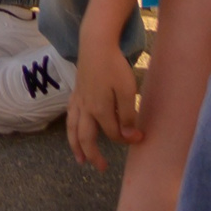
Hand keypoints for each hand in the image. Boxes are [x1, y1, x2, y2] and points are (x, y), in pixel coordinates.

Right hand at [66, 41, 143, 168]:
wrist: (96, 43)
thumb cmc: (114, 66)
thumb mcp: (127, 91)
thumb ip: (128, 116)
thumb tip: (130, 137)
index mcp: (99, 110)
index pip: (112, 133)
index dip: (126, 138)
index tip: (140, 138)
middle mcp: (85, 108)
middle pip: (86, 136)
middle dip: (93, 154)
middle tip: (101, 168)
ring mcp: (78, 99)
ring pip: (73, 127)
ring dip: (75, 145)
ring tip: (79, 158)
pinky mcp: (76, 90)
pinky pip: (70, 114)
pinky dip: (71, 125)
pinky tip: (73, 127)